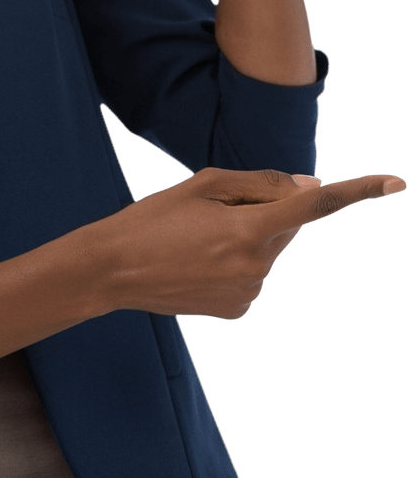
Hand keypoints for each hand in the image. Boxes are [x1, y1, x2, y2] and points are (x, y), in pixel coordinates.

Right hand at [91, 167, 404, 319]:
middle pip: (284, 225)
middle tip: (212, 210)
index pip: (313, 206)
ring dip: (246, 238)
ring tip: (194, 239)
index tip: (395, 183)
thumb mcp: (202, 184)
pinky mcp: (238, 310)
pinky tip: (197, 261)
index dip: (357, 192)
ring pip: (268, 250)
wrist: (112, 269)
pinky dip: (235, 262)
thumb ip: (259, 183)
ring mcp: (249, 293)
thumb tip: (307, 187)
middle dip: (263, 211)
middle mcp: (257, 266)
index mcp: (247, 229)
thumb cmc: (153, 218)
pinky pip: (253, 274)